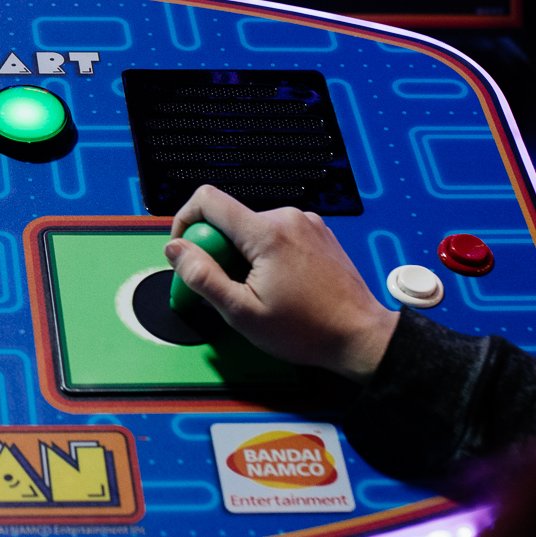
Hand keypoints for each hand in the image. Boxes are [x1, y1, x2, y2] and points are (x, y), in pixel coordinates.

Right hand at [164, 185, 398, 380]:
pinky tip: (279, 284)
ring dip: (242, 256)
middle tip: (229, 289)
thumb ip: (202, 277)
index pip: (208, 200)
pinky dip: (264, 255)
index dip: (184, 222)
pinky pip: (274, 234)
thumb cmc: (308, 329)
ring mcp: (305, 223)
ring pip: (251, 229)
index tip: (185, 251)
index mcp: (267, 233)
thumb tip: (176, 250)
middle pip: (229, 220)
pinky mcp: (315, 233)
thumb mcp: (242, 312)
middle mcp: (287, 218)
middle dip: (218, 251)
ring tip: (259, 291)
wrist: (359, 336)